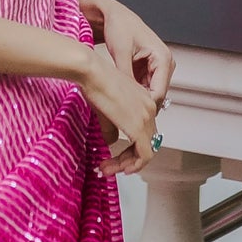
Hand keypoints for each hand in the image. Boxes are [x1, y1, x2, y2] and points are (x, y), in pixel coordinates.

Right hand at [78, 47, 158, 175]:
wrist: (92, 72)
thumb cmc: (94, 82)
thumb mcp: (104, 108)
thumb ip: (112, 127)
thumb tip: (112, 142)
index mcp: (144, 102)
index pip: (144, 133)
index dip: (129, 151)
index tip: (114, 159)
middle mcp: (150, 109)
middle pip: (146, 144)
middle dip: (127, 160)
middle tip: (109, 167)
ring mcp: (146, 118)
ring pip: (145, 152)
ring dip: (127, 164)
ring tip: (108, 169)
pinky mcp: (138, 127)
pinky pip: (144, 155)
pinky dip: (133, 165)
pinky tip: (119, 168)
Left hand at [93, 0, 174, 108]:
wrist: (114, 15)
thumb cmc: (120, 27)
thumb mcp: (121, 54)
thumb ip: (126, 77)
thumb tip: (126, 98)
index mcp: (163, 58)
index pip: (158, 93)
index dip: (145, 108)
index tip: (129, 119)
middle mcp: (165, 63)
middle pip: (156, 95)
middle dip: (140, 106)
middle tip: (121, 118)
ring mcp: (158, 67)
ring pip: (149, 93)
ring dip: (136, 101)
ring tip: (118, 108)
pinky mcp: (149, 69)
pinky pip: (143, 87)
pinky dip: (133, 94)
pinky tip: (119, 98)